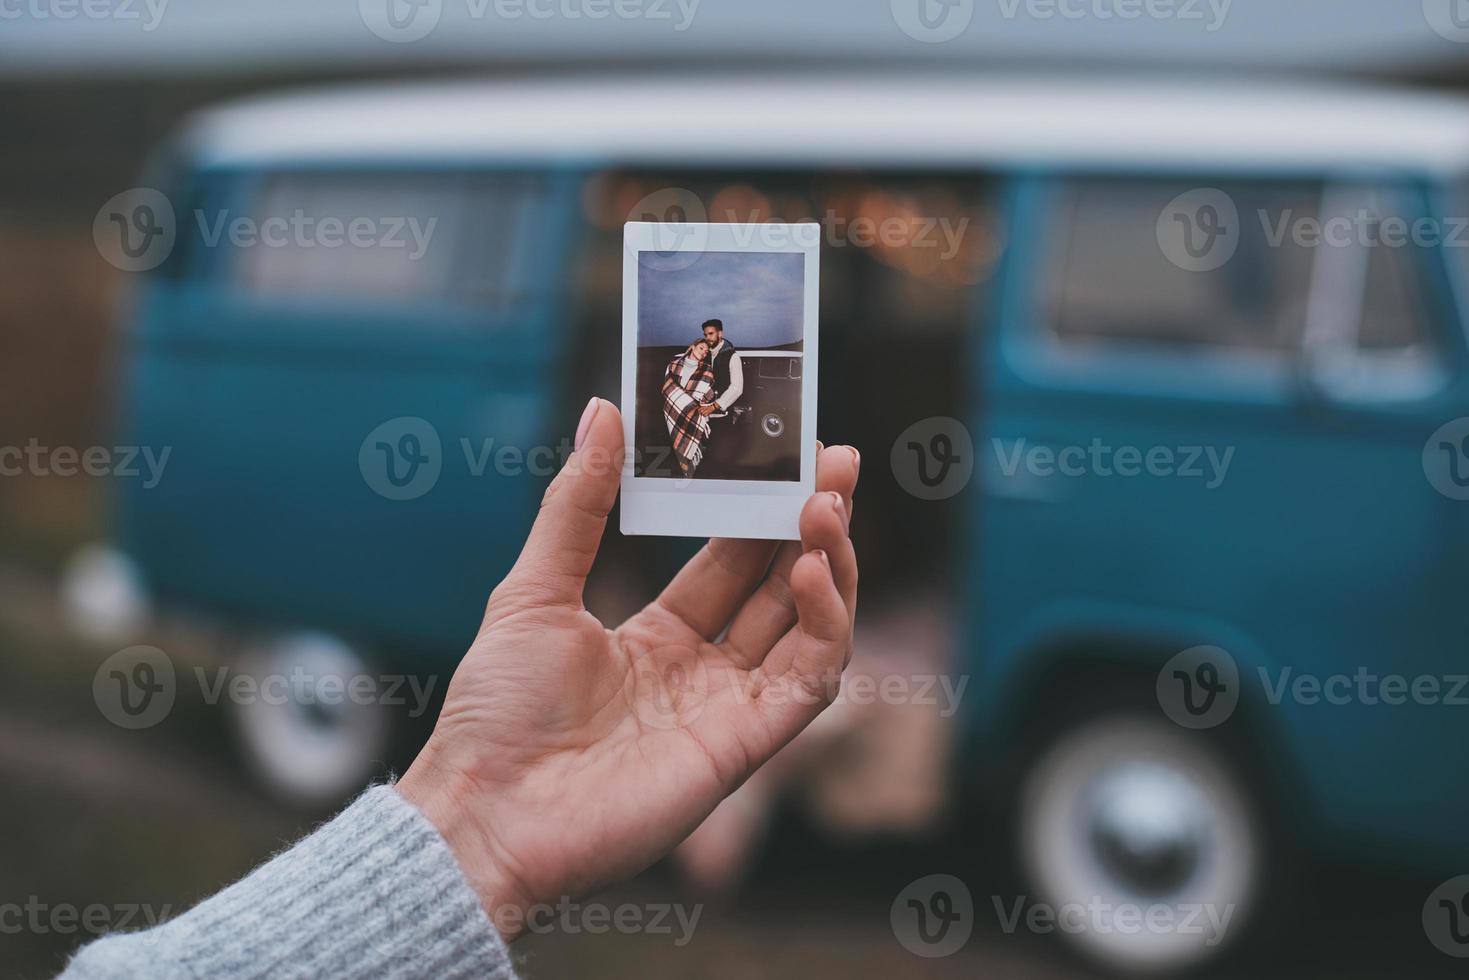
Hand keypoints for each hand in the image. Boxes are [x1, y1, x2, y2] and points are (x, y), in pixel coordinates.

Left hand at [398, 397, 858, 940]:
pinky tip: (809, 569)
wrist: (486, 810)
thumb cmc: (497, 710)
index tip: (788, 452)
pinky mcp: (744, 745)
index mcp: (656, 635)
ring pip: (810, 627)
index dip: (763, 508)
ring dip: (828, 563)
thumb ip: (579, 503)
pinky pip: (809, 680)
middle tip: (836, 461)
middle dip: (813, 521)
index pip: (731, 560)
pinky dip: (823, 624)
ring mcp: (727, 708)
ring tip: (824, 505)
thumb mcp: (534, 587)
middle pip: (779, 584)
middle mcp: (702, 670)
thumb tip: (601, 409)